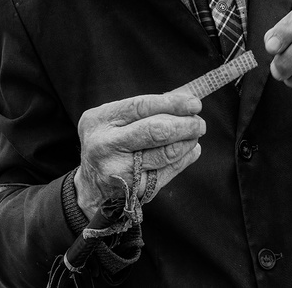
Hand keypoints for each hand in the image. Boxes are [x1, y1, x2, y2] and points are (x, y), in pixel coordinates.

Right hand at [74, 93, 204, 218]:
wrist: (91, 185)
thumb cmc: (110, 142)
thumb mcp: (114, 120)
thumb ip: (144, 111)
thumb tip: (186, 104)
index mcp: (99, 120)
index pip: (141, 106)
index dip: (172, 103)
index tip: (194, 103)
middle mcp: (105, 145)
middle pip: (155, 131)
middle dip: (184, 125)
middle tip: (199, 123)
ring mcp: (118, 170)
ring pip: (166, 153)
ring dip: (187, 142)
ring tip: (195, 135)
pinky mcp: (134, 189)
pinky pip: (168, 171)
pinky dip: (184, 159)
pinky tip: (190, 151)